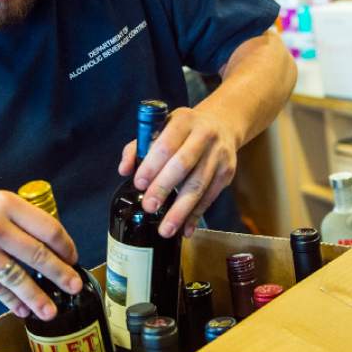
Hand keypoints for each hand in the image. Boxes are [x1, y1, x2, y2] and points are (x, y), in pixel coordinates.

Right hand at [0, 189, 81, 319]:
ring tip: (50, 310)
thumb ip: (20, 217)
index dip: (65, 246)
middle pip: (37, 255)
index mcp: (6, 204)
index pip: (47, 228)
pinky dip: (12, 301)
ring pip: (18, 278)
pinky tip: (23, 309)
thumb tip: (52, 243)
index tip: (73, 257)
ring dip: (37, 297)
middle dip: (60, 274)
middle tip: (74, 286)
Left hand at [117, 107, 237, 239]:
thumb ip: (139, 147)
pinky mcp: (227, 172)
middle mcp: (204, 135)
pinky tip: (185, 229)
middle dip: (164, 187)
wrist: (222, 124)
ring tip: (166, 229)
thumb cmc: (184, 130)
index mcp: (184, 121)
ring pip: (199, 185)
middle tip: (149, 207)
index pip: (166, 145)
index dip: (152, 165)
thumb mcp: (162, 127)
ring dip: (181, 210)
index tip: (139, 183)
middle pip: (183, 165)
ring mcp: (219, 155)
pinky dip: (196, 215)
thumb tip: (124, 170)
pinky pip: (210, 197)